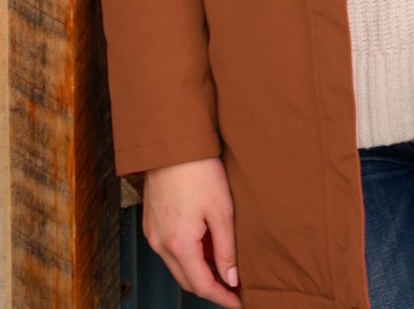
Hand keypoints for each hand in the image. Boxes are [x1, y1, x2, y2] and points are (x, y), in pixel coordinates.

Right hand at [142, 156, 241, 307]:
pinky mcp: (151, 222)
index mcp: (179, 244)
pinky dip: (187, 256)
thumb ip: (226, 248)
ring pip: (177, 266)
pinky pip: (170, 250)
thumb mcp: (221, 210)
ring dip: (198, 271)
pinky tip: (204, 247)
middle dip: (210, 287)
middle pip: (187, 279)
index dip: (222, 297)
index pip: (202, 285)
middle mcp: (161, 244)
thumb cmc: (199, 172)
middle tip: (233, 289)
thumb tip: (232, 277)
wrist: (172, 144)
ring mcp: (153, 234)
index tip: (238, 302)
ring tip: (223, 268)